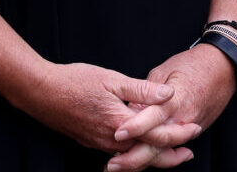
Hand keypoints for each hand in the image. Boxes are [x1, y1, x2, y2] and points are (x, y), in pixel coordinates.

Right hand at [21, 62, 187, 166]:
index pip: (157, 136)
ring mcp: (99, 143)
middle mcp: (111, 139)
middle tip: (189, 153)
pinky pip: (119, 154)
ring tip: (171, 153)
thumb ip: (141, 89)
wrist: (41, 93)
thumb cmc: (75, 81)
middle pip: (147, 155)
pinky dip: (135, 154)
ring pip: (133, 157)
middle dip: (170, 156)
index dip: (178, 133)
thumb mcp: (111, 78)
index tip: (195, 128)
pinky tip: (140, 146)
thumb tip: (169, 94)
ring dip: (153, 156)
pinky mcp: (91, 142)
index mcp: (120, 123)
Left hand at [103, 45, 236, 169]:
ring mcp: (189, 128)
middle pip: (157, 144)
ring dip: (142, 161)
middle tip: (112, 164)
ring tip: (120, 166)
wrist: (224, 69)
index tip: (117, 134)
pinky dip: (156, 156)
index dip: (135, 127)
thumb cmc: (193, 65)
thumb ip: (146, 91)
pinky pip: (172, 148)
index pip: (153, 119)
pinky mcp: (192, 131)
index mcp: (175, 100)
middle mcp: (183, 119)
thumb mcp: (164, 70)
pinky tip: (140, 162)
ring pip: (163, 151)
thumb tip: (130, 108)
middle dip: (134, 157)